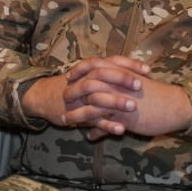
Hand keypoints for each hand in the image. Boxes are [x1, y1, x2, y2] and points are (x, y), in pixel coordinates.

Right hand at [21, 56, 148, 134]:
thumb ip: (109, 73)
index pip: (112, 60)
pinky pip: (92, 119)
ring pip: (98, 97)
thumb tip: (134, 72)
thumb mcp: (88, 74)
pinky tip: (121, 130)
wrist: (44, 97)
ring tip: (133, 106)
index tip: (147, 70)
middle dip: (122, 78)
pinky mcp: (75, 114)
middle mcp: (85, 79)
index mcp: (91, 68)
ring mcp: (79, 97)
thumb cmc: (72, 84)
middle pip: (103, 74)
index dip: (130, 64)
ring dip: (116, 101)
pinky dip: (107, 125)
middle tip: (140, 85)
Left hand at [63, 56, 191, 139]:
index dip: (79, 70)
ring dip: (78, 114)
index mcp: (121, 72)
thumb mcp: (137, 84)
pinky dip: (95, 130)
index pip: (94, 65)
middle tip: (63, 97)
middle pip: (88, 84)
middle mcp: (117, 84)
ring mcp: (120, 100)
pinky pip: (104, 123)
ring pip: (91, 105)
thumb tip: (112, 84)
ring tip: (67, 120)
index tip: (69, 76)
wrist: (175, 105)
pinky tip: (89, 136)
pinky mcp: (124, 116)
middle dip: (73, 92)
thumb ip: (122, 83)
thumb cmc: (157, 95)